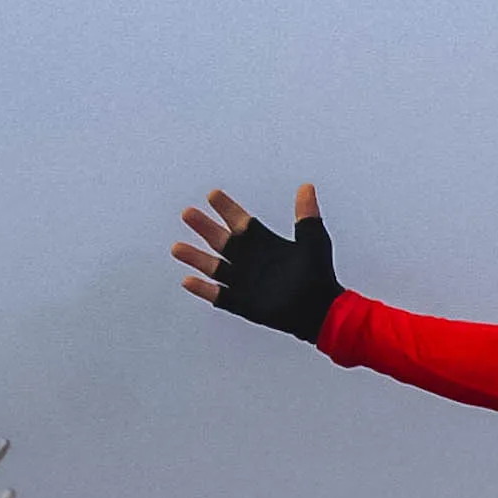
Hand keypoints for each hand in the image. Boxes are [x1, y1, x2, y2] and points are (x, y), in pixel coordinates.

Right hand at [172, 184, 341, 341]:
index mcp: (263, 243)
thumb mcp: (314, 240)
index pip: (239, 221)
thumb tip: (307, 187)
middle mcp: (249, 260)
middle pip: (220, 240)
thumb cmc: (319, 275)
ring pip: (213, 267)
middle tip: (188, 213)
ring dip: (195, 258)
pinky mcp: (242, 303)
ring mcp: (243, 282)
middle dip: (204, 227)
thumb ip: (307, 214)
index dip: (227, 208)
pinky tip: (187, 281)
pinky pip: (217, 296)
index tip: (213, 195)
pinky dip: (203, 290)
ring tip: (176, 248)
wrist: (321, 310)